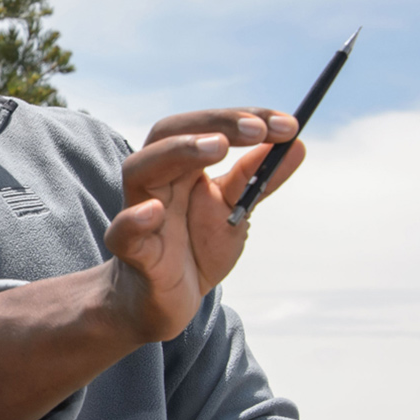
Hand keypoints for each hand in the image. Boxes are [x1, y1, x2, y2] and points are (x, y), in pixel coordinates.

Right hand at [103, 108, 304, 341]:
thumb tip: (297, 145)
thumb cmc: (194, 249)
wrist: (164, 301)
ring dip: (178, 152)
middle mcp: (156, 181)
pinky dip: (134, 220)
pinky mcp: (132, 251)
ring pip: (139, 169)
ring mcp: (139, 212)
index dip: (245, 119)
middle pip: (169, 133)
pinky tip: (154, 211)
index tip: (288, 125)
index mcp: (181, 167)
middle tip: (258, 129)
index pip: (206, 127)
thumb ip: (257, 180)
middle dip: (214, 123)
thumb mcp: (233, 211)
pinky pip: (122, 232)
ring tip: (218, 147)